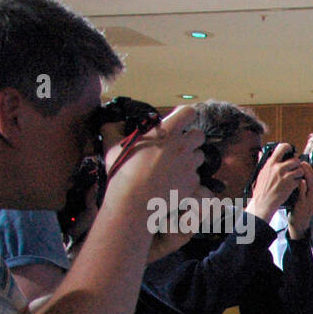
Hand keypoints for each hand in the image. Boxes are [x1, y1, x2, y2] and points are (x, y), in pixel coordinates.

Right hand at [101, 105, 204, 261]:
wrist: (132, 201)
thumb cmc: (122, 170)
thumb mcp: (112, 145)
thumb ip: (112, 129)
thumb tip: (111, 123)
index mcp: (167, 131)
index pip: (188, 112)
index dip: (185, 116)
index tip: (179, 121)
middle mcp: (183, 146)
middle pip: (199, 136)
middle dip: (191, 140)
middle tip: (177, 147)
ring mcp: (190, 166)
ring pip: (200, 158)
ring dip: (191, 161)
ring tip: (175, 168)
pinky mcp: (194, 185)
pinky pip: (202, 183)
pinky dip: (196, 186)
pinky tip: (185, 187)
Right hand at [247, 142, 302, 219]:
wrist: (263, 202)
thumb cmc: (261, 188)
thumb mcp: (260, 172)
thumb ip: (263, 161)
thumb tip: (261, 152)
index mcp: (270, 163)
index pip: (282, 148)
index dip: (289, 147)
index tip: (291, 150)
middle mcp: (278, 168)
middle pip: (295, 160)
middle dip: (297, 164)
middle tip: (295, 167)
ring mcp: (285, 176)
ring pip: (300, 169)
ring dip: (300, 173)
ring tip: (295, 176)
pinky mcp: (290, 185)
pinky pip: (300, 179)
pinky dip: (299, 182)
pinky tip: (294, 184)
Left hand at [288, 164, 312, 235]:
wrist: (299, 221)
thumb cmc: (303, 205)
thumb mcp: (311, 195)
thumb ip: (311, 185)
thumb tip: (308, 171)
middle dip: (311, 171)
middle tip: (304, 163)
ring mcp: (309, 201)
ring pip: (312, 187)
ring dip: (307, 175)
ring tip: (302, 167)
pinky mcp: (302, 204)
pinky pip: (303, 194)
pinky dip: (303, 187)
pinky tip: (300, 181)